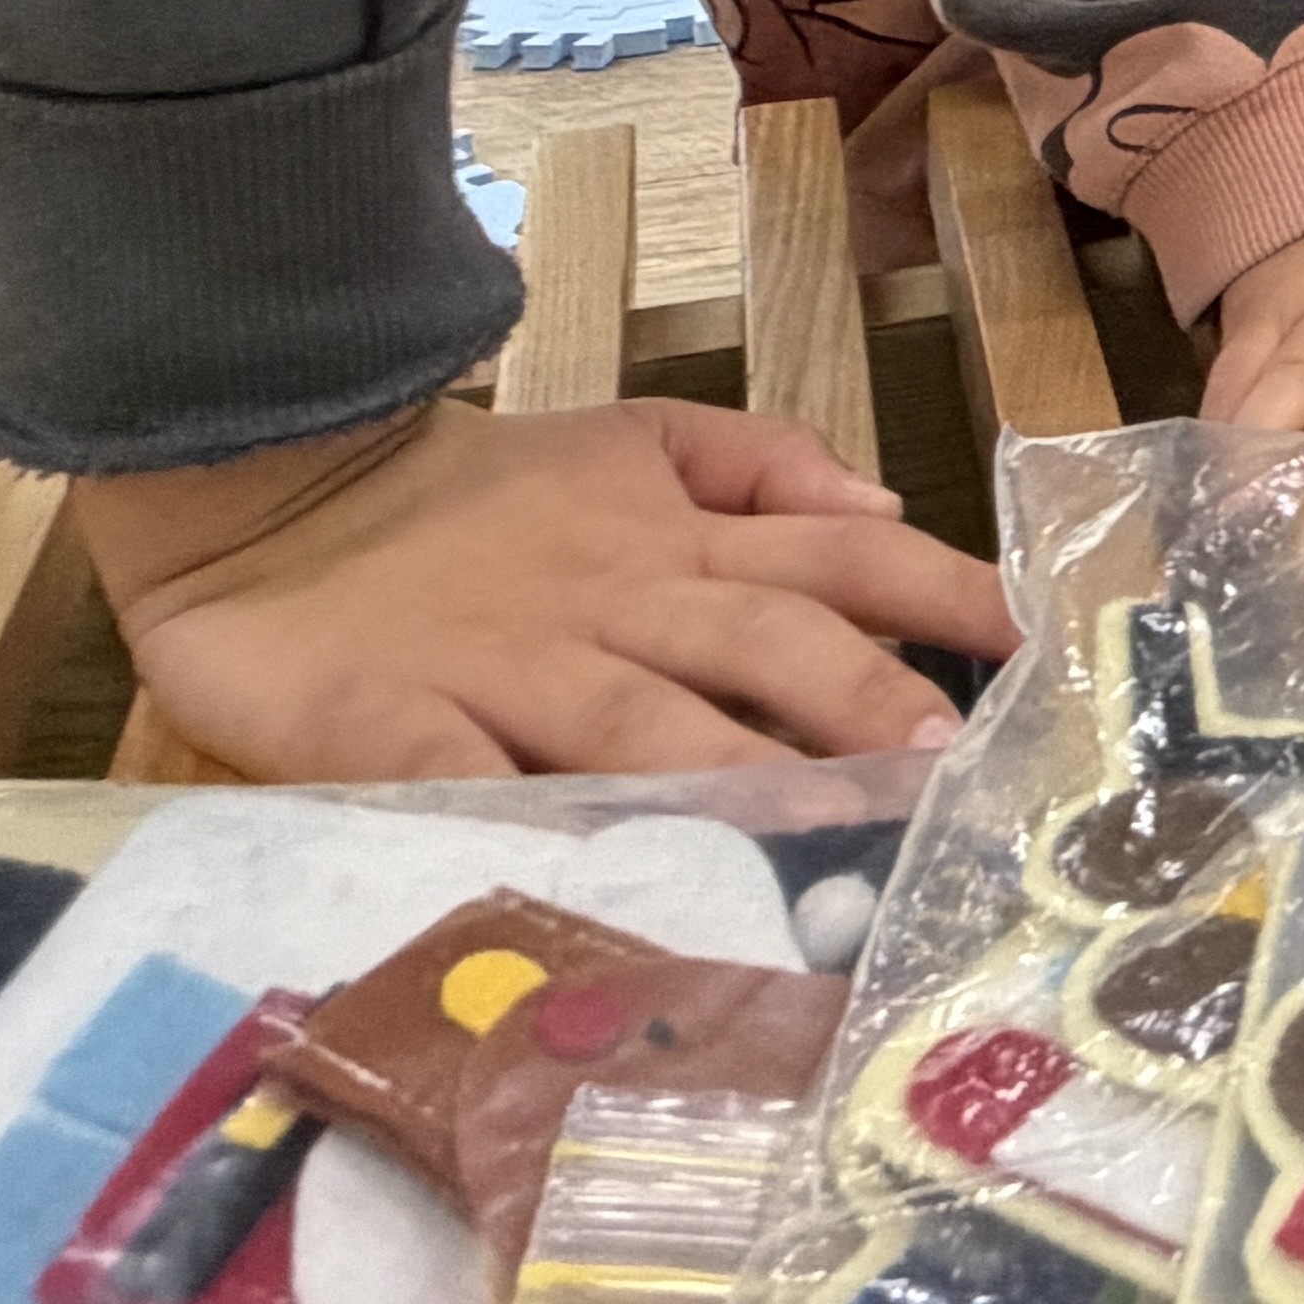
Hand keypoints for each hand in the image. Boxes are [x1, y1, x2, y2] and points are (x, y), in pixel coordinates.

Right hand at [78, 398, 1018, 779]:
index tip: (1031, 640)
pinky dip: (507, 807)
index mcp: (673, 541)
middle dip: (854, 695)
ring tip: (815, 827)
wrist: (272, 482)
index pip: (834, 559)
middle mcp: (611, 602)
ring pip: (635, 718)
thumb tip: (888, 508)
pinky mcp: (384, 718)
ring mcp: (502, 664)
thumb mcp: (633, 441)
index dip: (936, 593)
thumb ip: (761, 465)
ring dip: (729, 770)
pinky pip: (451, 768)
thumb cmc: (470, 493)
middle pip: (756, 641)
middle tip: (940, 758)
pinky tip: (573, 862)